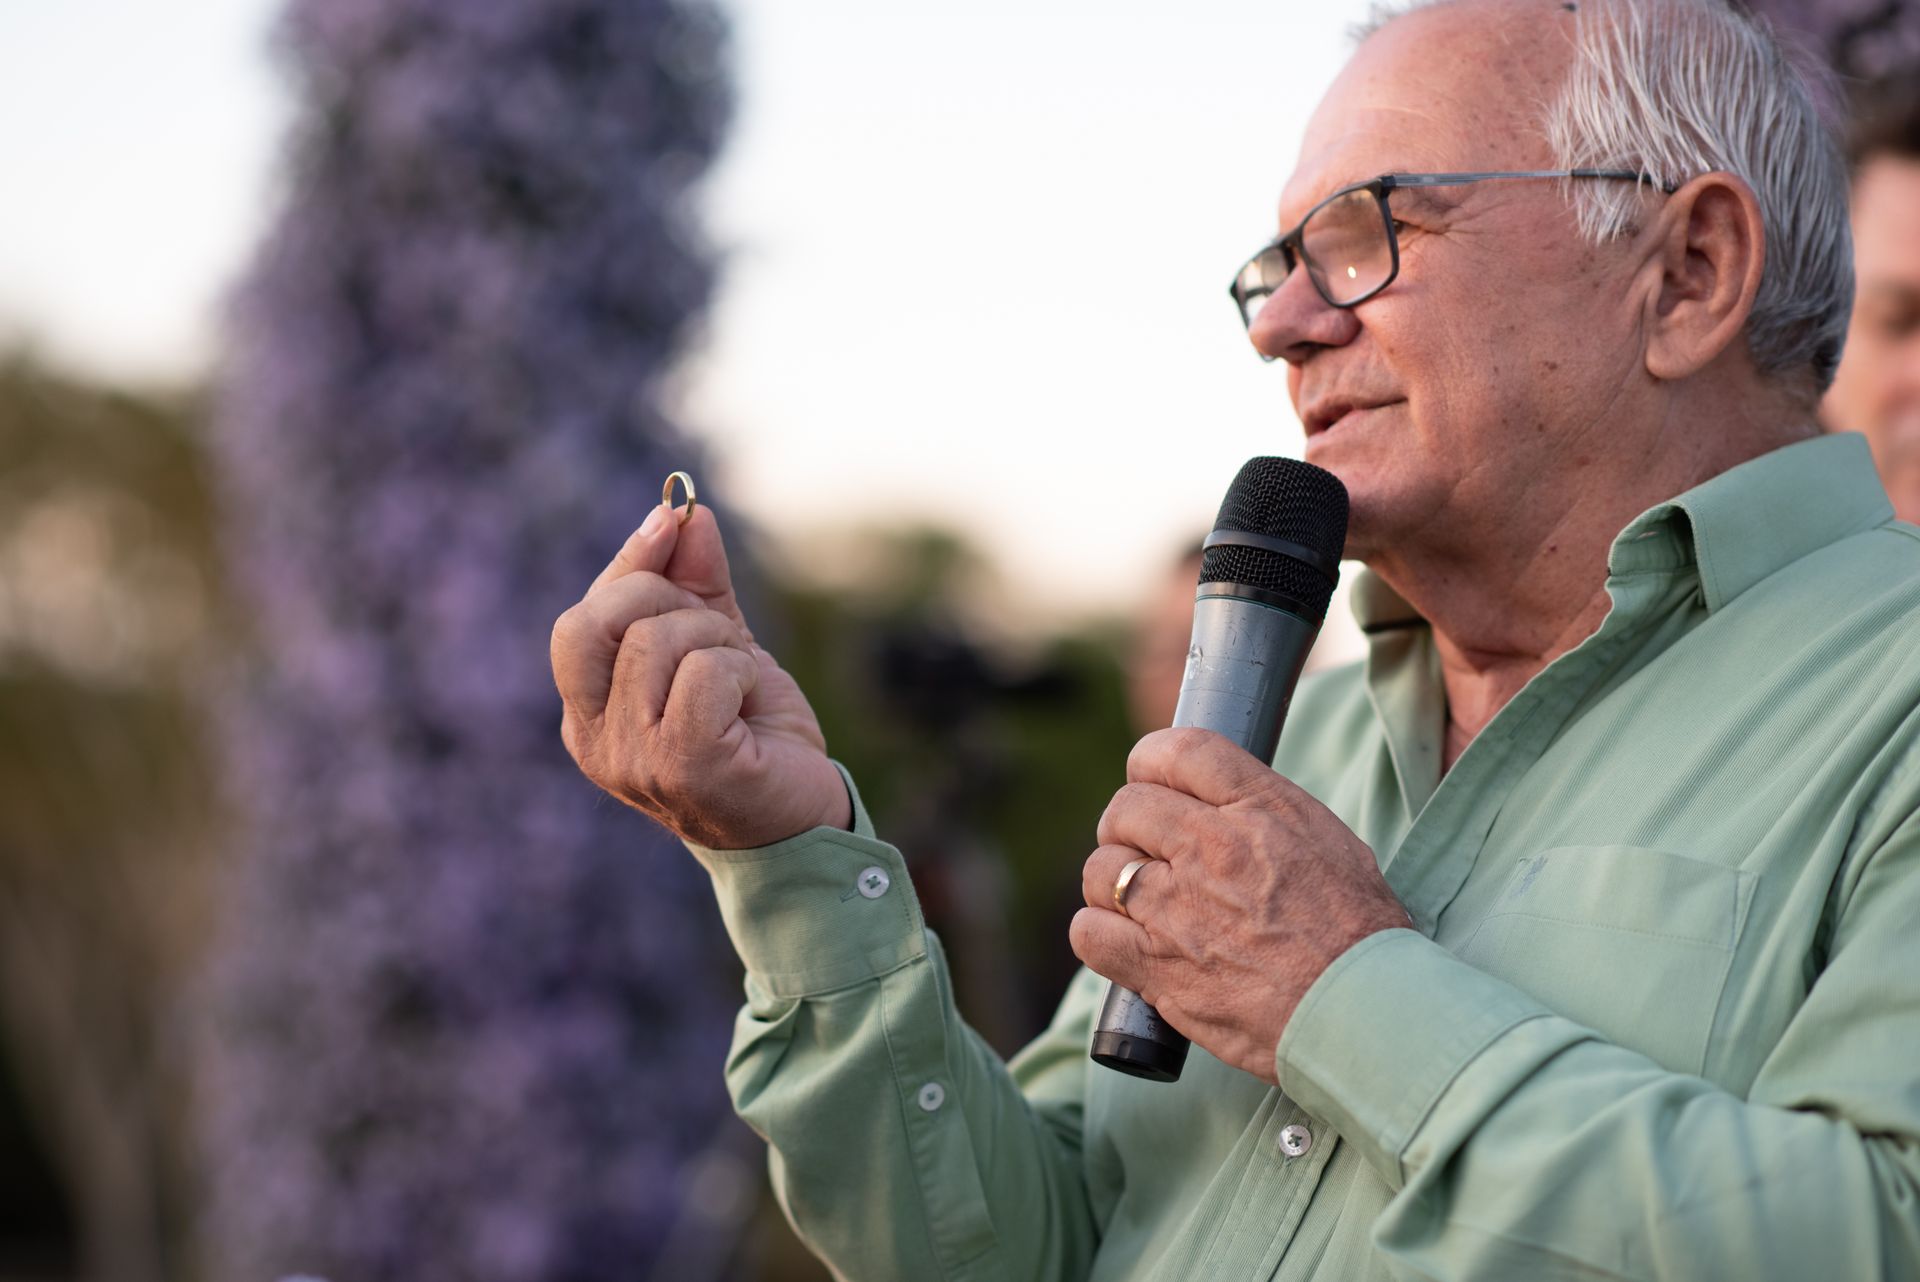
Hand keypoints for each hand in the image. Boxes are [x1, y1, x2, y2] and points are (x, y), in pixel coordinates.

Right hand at [550, 501, 850, 848]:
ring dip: (719, 641)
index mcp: (587, 716)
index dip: (629, 563)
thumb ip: (694, 585)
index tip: (671, 520)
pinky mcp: (682, 764)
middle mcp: (595, 742)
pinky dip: (741, 671)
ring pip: (657, 639)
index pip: (579, 620)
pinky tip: (752, 704)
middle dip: (663, 598)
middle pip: (592, 622)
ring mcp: (633, 759)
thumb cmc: (754, 736)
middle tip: (716, 631)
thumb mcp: (718, 646)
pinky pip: (703, 672)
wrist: (804, 818)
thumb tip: (683, 513)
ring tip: (741, 683)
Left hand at [1070, 727, 1410, 1082]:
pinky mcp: (1156, 965)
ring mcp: (1177, 907)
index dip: (1153, 760)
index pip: (1180, 750)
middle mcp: (1211, 848)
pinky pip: (1089, 931)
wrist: (1361, 1013)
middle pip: (1127, 805)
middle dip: (1128, 825)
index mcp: (1260, 811)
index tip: (1152, 780)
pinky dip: (1098, 933)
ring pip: (1101, 868)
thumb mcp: (1333, 844)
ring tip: (1139, 901)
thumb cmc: (1360, 936)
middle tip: (1147, 850)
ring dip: (1112, 881)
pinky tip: (1124, 941)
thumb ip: (1271, 815)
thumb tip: (1229, 804)